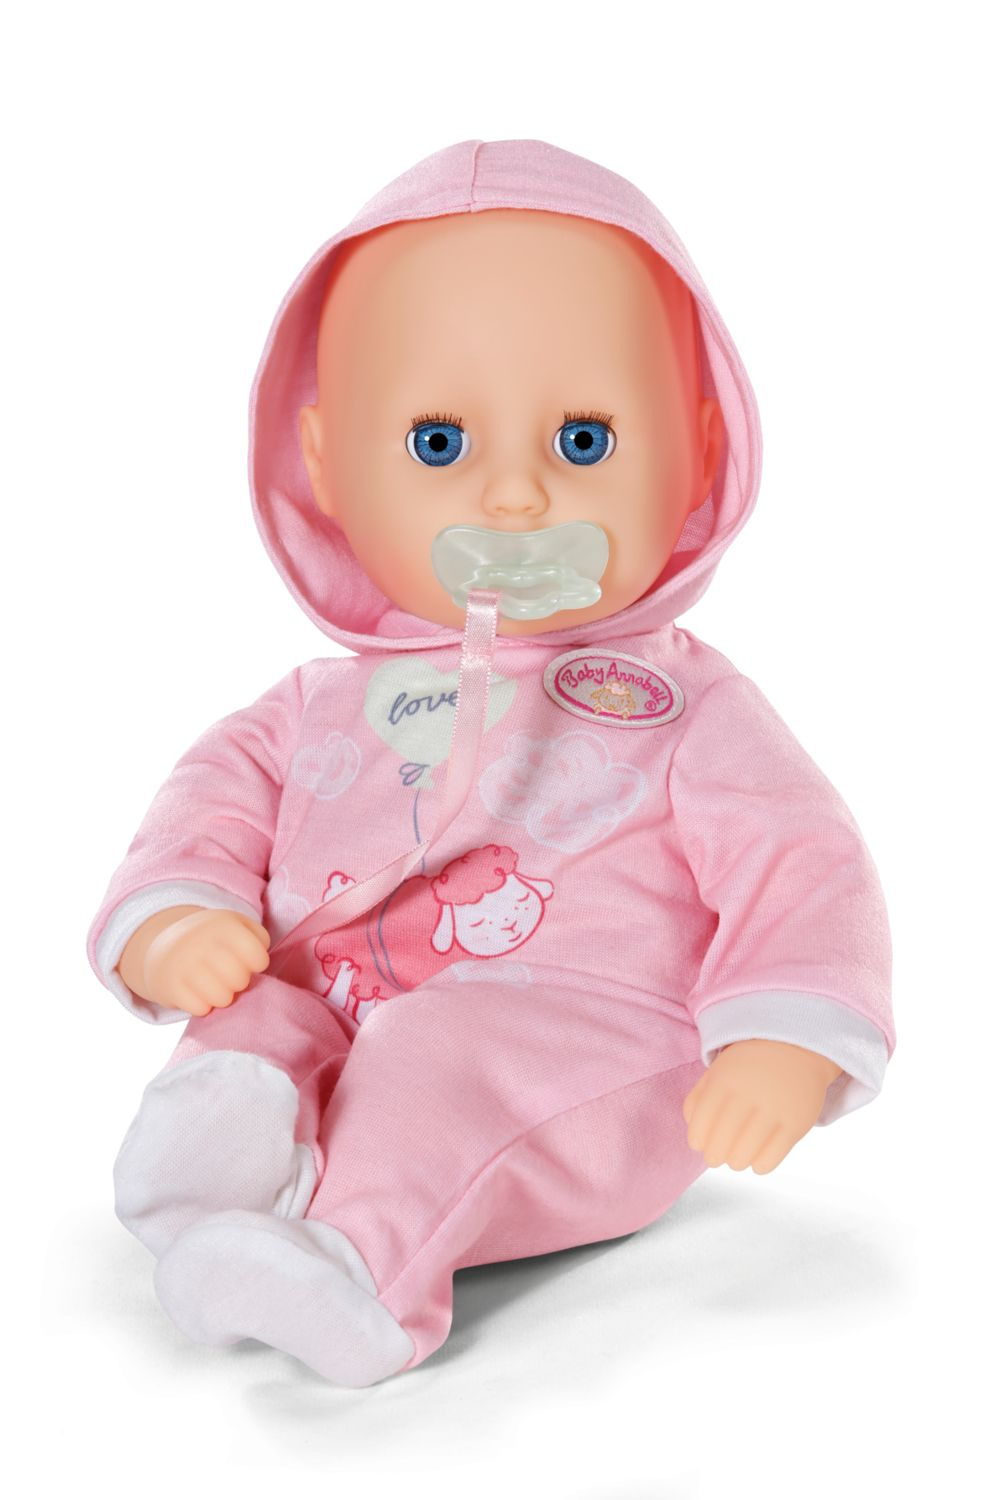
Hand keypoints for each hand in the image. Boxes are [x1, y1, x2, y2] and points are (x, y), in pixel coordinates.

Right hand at [117, 906, 270, 1015]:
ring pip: (223, 999)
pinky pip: (201, 1009)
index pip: (258, 957)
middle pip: (240, 980)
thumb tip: (260, 960)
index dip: (257, 963)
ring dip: (222, 996)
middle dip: (239, 981)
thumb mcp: (236, 925)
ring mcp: (183, 965)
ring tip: (215, 985)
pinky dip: (202, 1005)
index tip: (247, 959)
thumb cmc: (213, 939)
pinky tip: (197, 992)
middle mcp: (201, 942)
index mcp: (223, 924)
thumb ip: (259, 937)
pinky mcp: (170, 987)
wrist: (164, 948)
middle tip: (228, 974)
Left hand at [682, 1038, 842, 1173]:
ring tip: (736, 1158)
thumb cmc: (749, 1065)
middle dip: (714, 1156)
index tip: (699, 1144)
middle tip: (716, 1157)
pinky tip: (756, 1160)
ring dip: (735, 1162)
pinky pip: (770, 1159)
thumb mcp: (718, 1070)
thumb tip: (694, 1134)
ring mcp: (773, 1110)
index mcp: (724, 1080)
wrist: (796, 1047)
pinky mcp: (796, 1124)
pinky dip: (759, 1166)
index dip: (697, 1139)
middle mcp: (748, 1095)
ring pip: (743, 1156)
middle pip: (720, 1144)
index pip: (701, 1123)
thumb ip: (698, 1098)